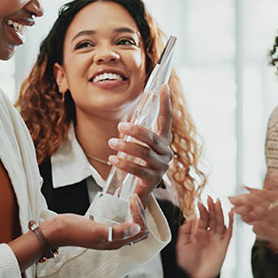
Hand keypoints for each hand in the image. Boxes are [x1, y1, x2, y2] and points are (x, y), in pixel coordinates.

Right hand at [42, 195, 148, 249]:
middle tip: (133, 197)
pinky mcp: (104, 229)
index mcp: (116, 243)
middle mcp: (115, 241)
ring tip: (131, 198)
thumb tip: (137, 228)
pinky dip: (126, 212)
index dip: (139, 215)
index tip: (132, 199)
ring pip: (131, 225)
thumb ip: (117, 231)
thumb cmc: (73, 231)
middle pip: (139, 229)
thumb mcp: (96, 230)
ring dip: (135, 212)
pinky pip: (122, 222)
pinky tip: (122, 202)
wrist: (56, 231)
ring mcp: (110, 235)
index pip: (140, 230)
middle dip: (140, 213)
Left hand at [108, 85, 172, 203]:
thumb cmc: (140, 163)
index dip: (165, 103)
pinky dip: (124, 163)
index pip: (166, 119)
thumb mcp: (139, 145)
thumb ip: (136, 131)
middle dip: (136, 131)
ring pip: (144, 153)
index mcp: (164, 140)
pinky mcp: (153, 179)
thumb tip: (126, 115)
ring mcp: (161, 167)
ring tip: (111, 142)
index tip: (164, 86)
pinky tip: (113, 158)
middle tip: (120, 125)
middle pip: (152, 138)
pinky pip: (137, 169)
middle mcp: (166, 153)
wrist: (142, 191)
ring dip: (126, 146)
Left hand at [176, 197, 233, 277]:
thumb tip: (189, 219)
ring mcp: (217, 238)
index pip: (203, 219)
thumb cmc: (188, 264)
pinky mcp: (224, 244)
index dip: (202, 210)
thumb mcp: (182, 246)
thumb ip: (185, 232)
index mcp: (199, 234)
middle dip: (212, 208)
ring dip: (219, 212)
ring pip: (220, 222)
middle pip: (212, 218)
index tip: (200, 202)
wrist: (197, 277)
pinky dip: (230, 222)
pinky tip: (230, 213)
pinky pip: (229, 231)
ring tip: (218, 202)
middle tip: (211, 198)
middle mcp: (209, 234)